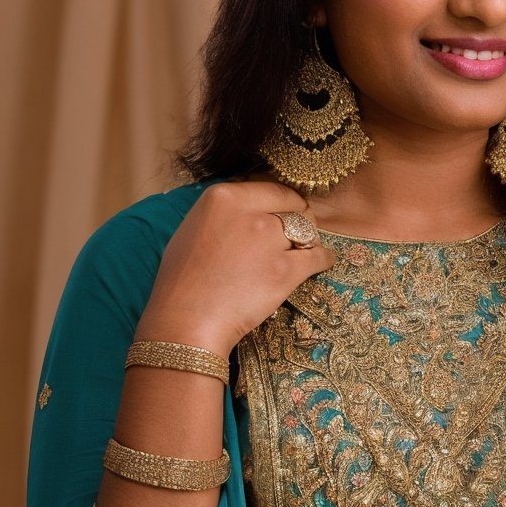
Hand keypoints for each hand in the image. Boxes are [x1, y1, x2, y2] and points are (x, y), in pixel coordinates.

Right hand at [134, 180, 336, 356]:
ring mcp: (270, 241)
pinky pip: (317, 257)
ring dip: (310, 240)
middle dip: (300, 217)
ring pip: (307, 231)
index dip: (282, 200)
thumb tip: (250, 209)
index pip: (271, 187)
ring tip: (307, 250)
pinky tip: (323, 262)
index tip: (286, 210)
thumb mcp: (195, 228)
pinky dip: (323, 259)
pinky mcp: (286, 270)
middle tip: (299, 233)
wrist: (186, 319)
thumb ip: (225, 213)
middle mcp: (250, 213)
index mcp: (223, 196)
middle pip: (293, 206)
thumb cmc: (182, 280)